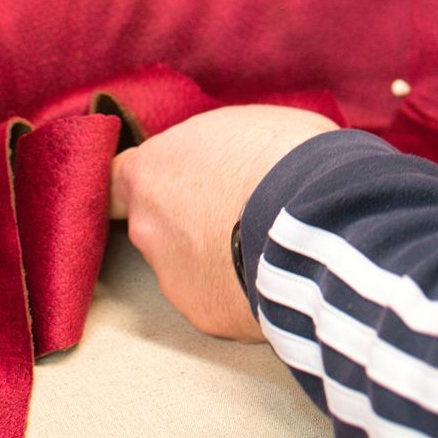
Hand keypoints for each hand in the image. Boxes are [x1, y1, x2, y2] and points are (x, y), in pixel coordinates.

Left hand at [108, 106, 338, 340]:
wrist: (319, 220)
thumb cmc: (284, 156)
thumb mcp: (243, 123)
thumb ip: (211, 147)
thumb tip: (217, 157)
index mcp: (149, 172)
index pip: (118, 178)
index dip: (148, 181)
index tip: (171, 183)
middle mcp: (146, 227)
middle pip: (155, 224)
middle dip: (188, 221)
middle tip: (236, 211)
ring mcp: (171, 276)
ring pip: (185, 266)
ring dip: (214, 257)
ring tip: (263, 244)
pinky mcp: (203, 314)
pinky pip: (216, 298)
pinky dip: (236, 288)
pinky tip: (271, 274)